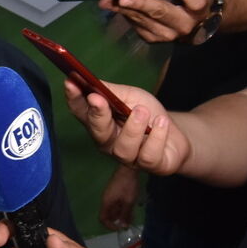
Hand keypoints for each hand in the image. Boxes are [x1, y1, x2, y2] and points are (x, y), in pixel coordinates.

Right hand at [64, 80, 190, 176]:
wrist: (175, 134)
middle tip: (99, 98)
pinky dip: (156, 136)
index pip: (81, 112)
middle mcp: (110, 142)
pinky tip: (160, 122)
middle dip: (97, 115)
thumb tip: (91, 82)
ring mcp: (129, 157)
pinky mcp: (150, 165)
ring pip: (123, 148)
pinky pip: (149, 156)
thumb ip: (111, 91)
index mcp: (101, 123)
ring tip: (142, 111)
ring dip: (132, 127)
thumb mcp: (129, 96)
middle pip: (97, 132)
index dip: (73, 98)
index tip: (70, 82)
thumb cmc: (148, 115)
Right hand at [98, 164, 138, 232]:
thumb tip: (123, 226)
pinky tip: (131, 207)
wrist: (128, 169)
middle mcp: (105, 200)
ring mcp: (109, 195)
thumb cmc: (128, 186)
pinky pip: (116, 203)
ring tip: (132, 215)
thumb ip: (125, 215)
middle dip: (118, 220)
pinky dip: (122, 207)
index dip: (110, 226)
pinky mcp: (114, 191)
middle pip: (108, 215)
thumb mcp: (128, 202)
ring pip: (113, 209)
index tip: (120, 228)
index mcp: (106, 203)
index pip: (102, 219)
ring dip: (121, 214)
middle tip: (129, 222)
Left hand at [100, 0, 227, 42]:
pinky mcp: (155, 38)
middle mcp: (184, 26)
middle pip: (163, 14)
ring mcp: (168, 35)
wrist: (198, 19)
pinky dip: (124, 14)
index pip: (194, 1)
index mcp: (200, 10)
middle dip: (142, 4)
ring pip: (145, 20)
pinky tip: (111, 5)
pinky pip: (138, 26)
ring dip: (124, 9)